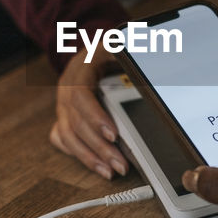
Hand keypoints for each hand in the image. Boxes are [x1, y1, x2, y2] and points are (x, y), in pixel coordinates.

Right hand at [49, 45, 127, 179]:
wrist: (96, 50)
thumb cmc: (113, 51)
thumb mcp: (123, 46)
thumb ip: (134, 58)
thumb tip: (155, 73)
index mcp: (81, 66)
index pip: (81, 95)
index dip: (95, 117)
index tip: (113, 135)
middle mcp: (67, 85)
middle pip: (76, 121)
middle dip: (98, 146)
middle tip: (120, 164)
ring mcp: (63, 102)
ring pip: (68, 134)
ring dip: (89, 156)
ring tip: (110, 171)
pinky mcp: (63, 114)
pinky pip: (63, 138)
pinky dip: (78, 154)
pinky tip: (96, 165)